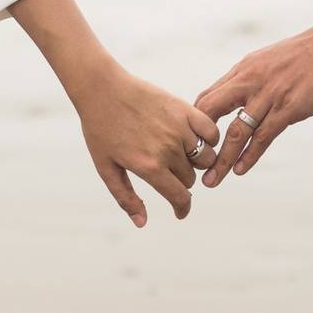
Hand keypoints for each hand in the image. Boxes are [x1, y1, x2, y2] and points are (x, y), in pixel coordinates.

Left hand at [75, 64, 219, 227]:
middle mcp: (168, 150)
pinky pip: (211, 133)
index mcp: (149, 167)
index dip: (182, 208)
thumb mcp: (106, 167)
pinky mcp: (185, 110)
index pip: (180, 197)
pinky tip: (194, 139)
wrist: (103, 89)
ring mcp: (179, 129)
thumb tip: (142, 223)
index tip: (180, 211)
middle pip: (190, 178)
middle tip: (166, 169)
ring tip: (180, 153)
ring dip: (196, 161)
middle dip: (181, 180)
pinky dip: (208, 140)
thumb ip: (125, 197)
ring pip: (205, 158)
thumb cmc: (101, 129)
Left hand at [194, 21, 312, 186]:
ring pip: (235, 132)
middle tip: (192, 164)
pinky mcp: (289, 107)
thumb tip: (253, 100)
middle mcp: (250, 81)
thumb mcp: (274, 61)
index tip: (194, 143)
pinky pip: (263, 136)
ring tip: (210, 181)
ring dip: (221, 160)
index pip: (208, 97)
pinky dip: (249, 156)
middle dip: (198, 141)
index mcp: (245, 69)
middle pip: (210, 113)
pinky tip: (239, 170)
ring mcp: (268, 94)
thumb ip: (259, 80)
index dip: (197, 122)